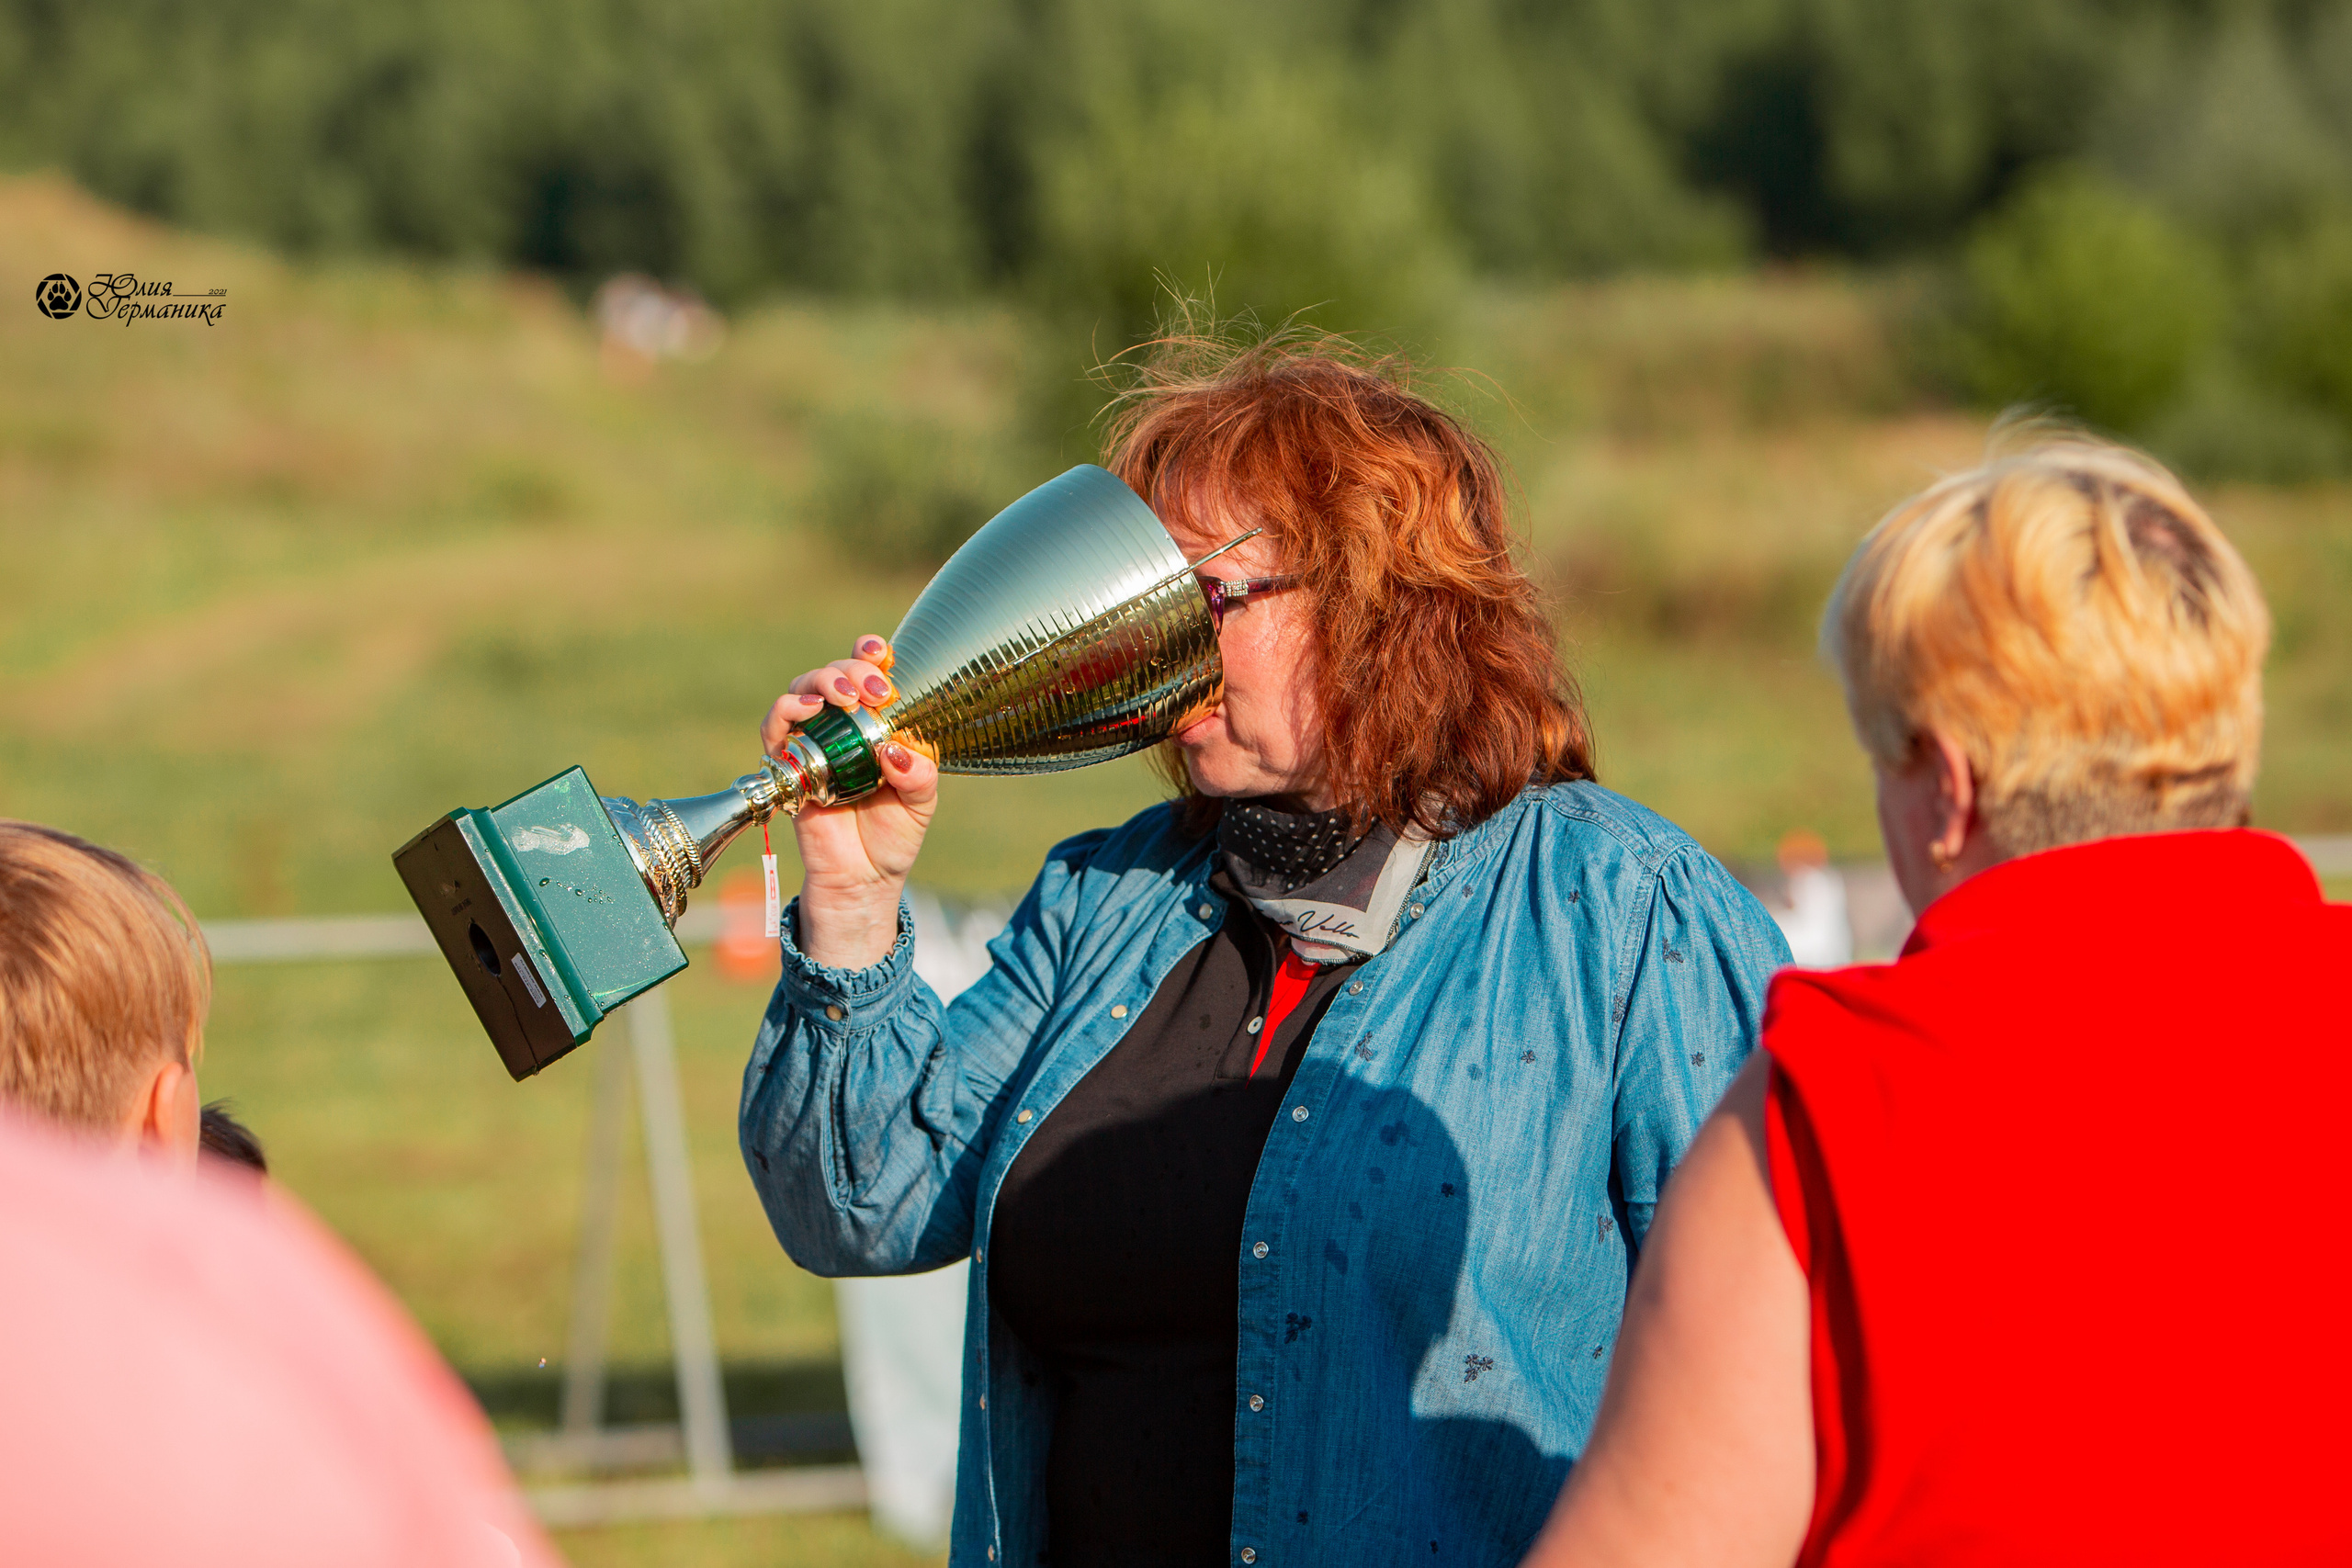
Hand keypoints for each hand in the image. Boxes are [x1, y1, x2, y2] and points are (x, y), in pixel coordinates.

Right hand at [762, 634, 938, 967]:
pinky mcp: (787, 764)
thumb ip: (918, 775)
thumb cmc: (892, 835)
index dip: (871, 654)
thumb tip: (895, 750)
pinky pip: (775, 728)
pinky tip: (810, 712)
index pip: (870, 673)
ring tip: (844, 698)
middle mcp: (842, 725)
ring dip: (821, 682)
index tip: (882, 653)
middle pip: (834, 674)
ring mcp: (812, 742)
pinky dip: (788, 712)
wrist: (863, 878)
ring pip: (803, 690)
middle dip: (851, 669)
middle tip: (873, 690)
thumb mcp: (920, 803)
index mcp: (877, 723)